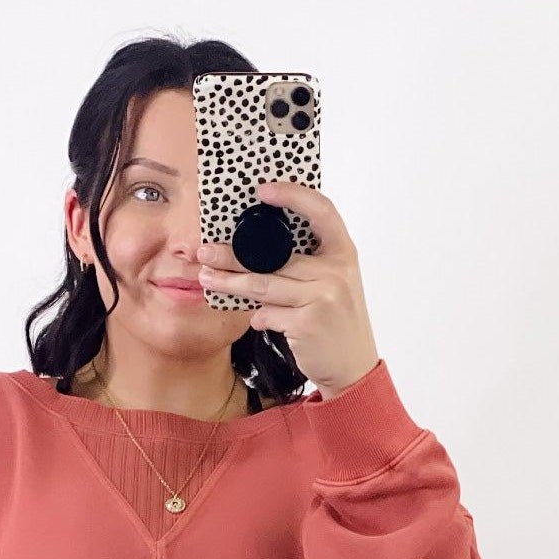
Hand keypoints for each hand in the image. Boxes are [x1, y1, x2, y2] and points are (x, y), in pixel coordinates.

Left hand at [196, 181, 380, 398]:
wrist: (354, 368)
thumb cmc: (337, 322)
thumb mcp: (334, 284)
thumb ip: (310, 262)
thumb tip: (259, 245)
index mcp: (344, 253)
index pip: (321, 210)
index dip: (292, 195)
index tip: (262, 190)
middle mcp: (336, 271)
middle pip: (274, 256)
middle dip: (233, 255)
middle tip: (205, 251)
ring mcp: (323, 297)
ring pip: (263, 285)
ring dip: (231, 283)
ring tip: (208, 278)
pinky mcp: (308, 323)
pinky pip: (268, 313)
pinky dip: (257, 317)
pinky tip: (255, 318)